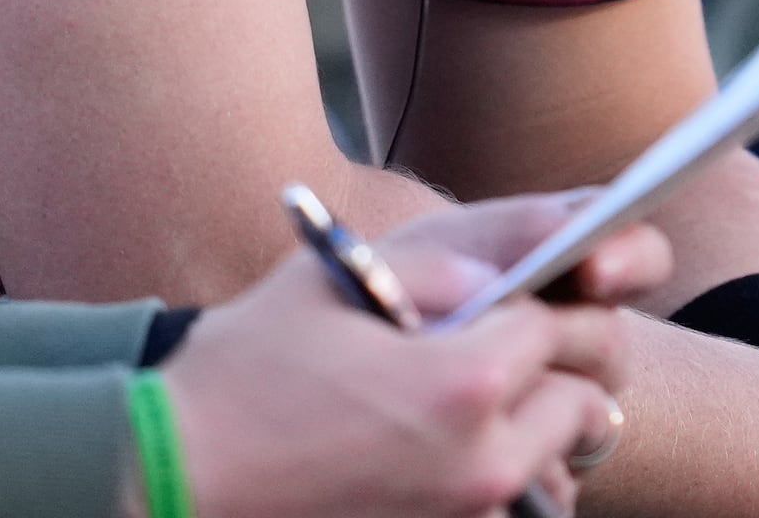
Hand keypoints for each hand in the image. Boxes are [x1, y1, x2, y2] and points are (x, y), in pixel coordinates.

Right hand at [156, 193, 663, 517]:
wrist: (175, 476)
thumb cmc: (242, 374)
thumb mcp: (331, 285)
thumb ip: (432, 265)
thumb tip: (498, 276)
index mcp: (461, 381)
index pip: (560, 327)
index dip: (549, 303)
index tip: (528, 299)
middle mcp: (481, 461)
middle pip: (584, 403)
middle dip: (564, 367)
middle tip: (529, 348)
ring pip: (558, 468)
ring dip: (543, 433)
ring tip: (502, 406)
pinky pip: (519, 514)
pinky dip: (513, 487)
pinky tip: (468, 458)